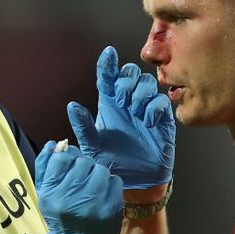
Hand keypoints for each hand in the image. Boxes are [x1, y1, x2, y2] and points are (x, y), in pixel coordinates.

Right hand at [34, 140, 123, 233]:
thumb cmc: (60, 216)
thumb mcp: (44, 194)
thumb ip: (45, 167)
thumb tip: (54, 144)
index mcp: (50, 192)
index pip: (62, 157)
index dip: (69, 156)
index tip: (71, 164)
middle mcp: (70, 197)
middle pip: (83, 161)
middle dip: (84, 166)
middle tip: (83, 178)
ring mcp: (92, 203)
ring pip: (100, 169)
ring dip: (98, 174)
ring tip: (93, 187)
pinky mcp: (110, 207)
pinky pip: (115, 180)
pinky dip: (110, 185)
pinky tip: (103, 196)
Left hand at [67, 46, 174, 189]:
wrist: (134, 180)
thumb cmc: (112, 161)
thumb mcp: (92, 145)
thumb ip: (83, 125)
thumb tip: (72, 106)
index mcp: (109, 103)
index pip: (108, 76)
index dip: (108, 63)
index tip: (108, 53)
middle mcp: (128, 101)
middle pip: (131, 72)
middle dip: (126, 81)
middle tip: (121, 102)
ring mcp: (146, 108)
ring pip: (147, 82)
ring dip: (140, 93)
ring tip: (135, 113)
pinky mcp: (162, 119)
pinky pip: (161, 101)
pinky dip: (154, 107)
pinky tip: (148, 122)